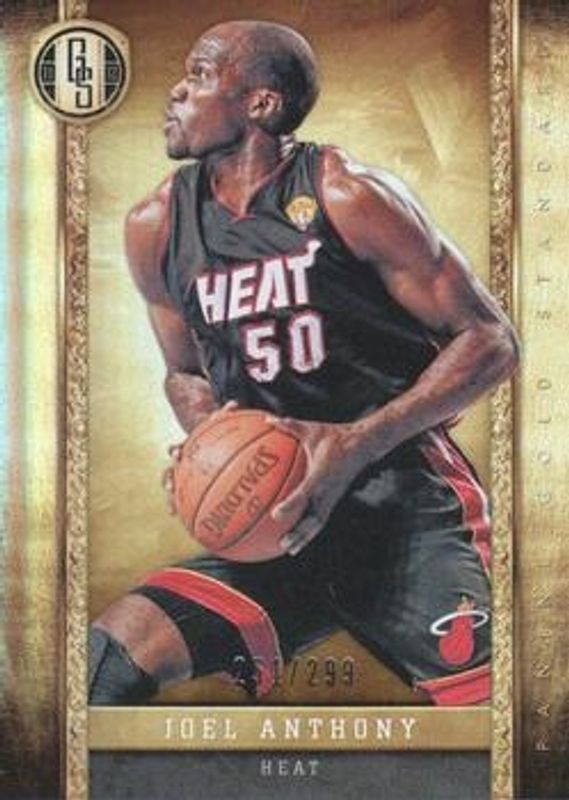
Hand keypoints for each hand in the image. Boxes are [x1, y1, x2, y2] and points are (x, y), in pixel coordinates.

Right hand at [161, 400, 238, 514]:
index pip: (177, 448)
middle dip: (169, 480)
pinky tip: (194, 521)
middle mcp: (183, 461)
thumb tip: (233, 403)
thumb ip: (223, 415)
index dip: (175, 451)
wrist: (207, 436)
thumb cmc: (218, 432)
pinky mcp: (191, 485)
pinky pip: (191, 499)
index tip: (175, 455)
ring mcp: (186, 473)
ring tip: (172, 510)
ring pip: (176, 487)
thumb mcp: (219, 423)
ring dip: (173, 498)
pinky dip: (191, 509)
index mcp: (187, 447)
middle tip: (170, 488)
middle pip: (171, 472)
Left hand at [268, 416, 370, 555]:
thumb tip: (267, 418)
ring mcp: (332, 497)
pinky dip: (309, 530)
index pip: (305, 493)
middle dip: (299, 532)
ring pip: (318, 523)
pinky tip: (297, 537)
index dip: (292, 505)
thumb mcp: (311, 429)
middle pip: (313, 519)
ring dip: (304, 537)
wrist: (363, 445)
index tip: (276, 514)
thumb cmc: (334, 436)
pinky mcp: (334, 500)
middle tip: (282, 543)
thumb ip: (289, 425)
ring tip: (289, 549)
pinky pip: (320, 518)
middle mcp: (327, 490)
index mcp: (320, 475)